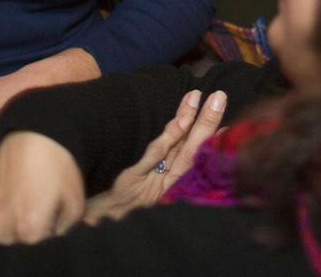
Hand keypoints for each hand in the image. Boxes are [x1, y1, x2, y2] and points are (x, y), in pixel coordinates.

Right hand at [0, 132, 86, 244]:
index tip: (60, 229)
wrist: (31, 135)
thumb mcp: (75, 202)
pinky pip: (4, 232)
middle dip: (39, 241)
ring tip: (40, 215)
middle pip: (26, 250)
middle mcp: (6, 230)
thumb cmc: (58, 165)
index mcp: (30, 229)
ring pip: (12, 244)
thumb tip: (59, 240)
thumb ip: (67, 231)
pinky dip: (15, 228)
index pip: (44, 252)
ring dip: (25, 237)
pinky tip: (29, 210)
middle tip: (51, 223)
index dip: (55, 243)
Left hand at [83, 88, 226, 226]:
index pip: (194, 157)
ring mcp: (150, 181)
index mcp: (167, 186)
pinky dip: (170, 137)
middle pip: (191, 151)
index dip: (212, 139)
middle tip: (220, 97)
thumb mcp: (138, 183)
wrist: (90, 224)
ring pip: (179, 150)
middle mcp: (164, 184)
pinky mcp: (133, 179)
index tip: (229, 122)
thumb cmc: (113, 201)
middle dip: (207, 123)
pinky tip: (181, 120)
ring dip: (194, 124)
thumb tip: (173, 134)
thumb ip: (157, 161)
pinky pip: (155, 155)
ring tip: (202, 98)